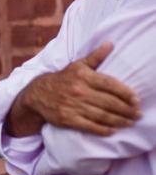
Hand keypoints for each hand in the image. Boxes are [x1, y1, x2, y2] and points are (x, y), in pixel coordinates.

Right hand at [7, 41, 140, 136]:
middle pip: (109, 102)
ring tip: (130, 122)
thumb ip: (95, 57)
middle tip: (137, 114)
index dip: (125, 93)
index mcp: (83, 75)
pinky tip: (113, 130)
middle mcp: (79, 90)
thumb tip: (110, 44)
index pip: (110, 84)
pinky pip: (90, 126)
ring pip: (102, 115)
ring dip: (119, 121)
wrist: (37, 94)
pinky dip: (103, 130)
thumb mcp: (77, 65)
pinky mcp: (68, 119)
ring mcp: (73, 106)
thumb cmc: (62, 79)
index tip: (136, 99)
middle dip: (126, 109)